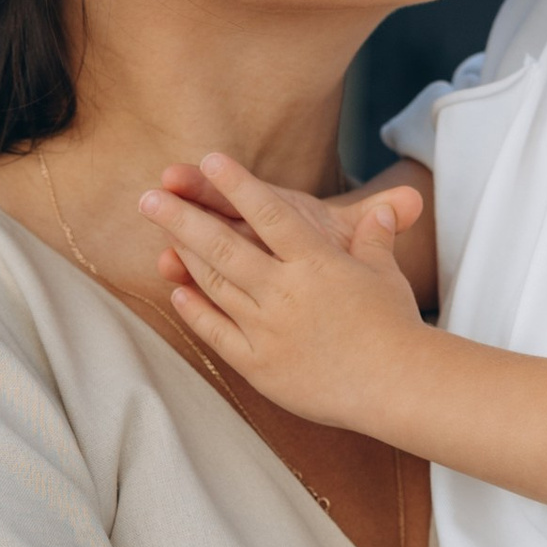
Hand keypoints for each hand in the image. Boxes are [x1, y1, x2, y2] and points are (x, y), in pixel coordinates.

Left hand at [141, 150, 426, 433]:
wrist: (397, 387)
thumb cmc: (396, 328)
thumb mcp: (385, 274)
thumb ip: (376, 237)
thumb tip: (386, 206)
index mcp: (316, 263)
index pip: (270, 214)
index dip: (238, 184)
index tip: (210, 159)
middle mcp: (285, 292)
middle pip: (224, 246)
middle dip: (183, 218)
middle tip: (148, 197)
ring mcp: (268, 330)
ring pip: (216, 285)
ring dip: (184, 257)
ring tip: (161, 236)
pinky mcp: (260, 366)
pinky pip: (218, 333)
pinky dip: (196, 310)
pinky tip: (179, 292)